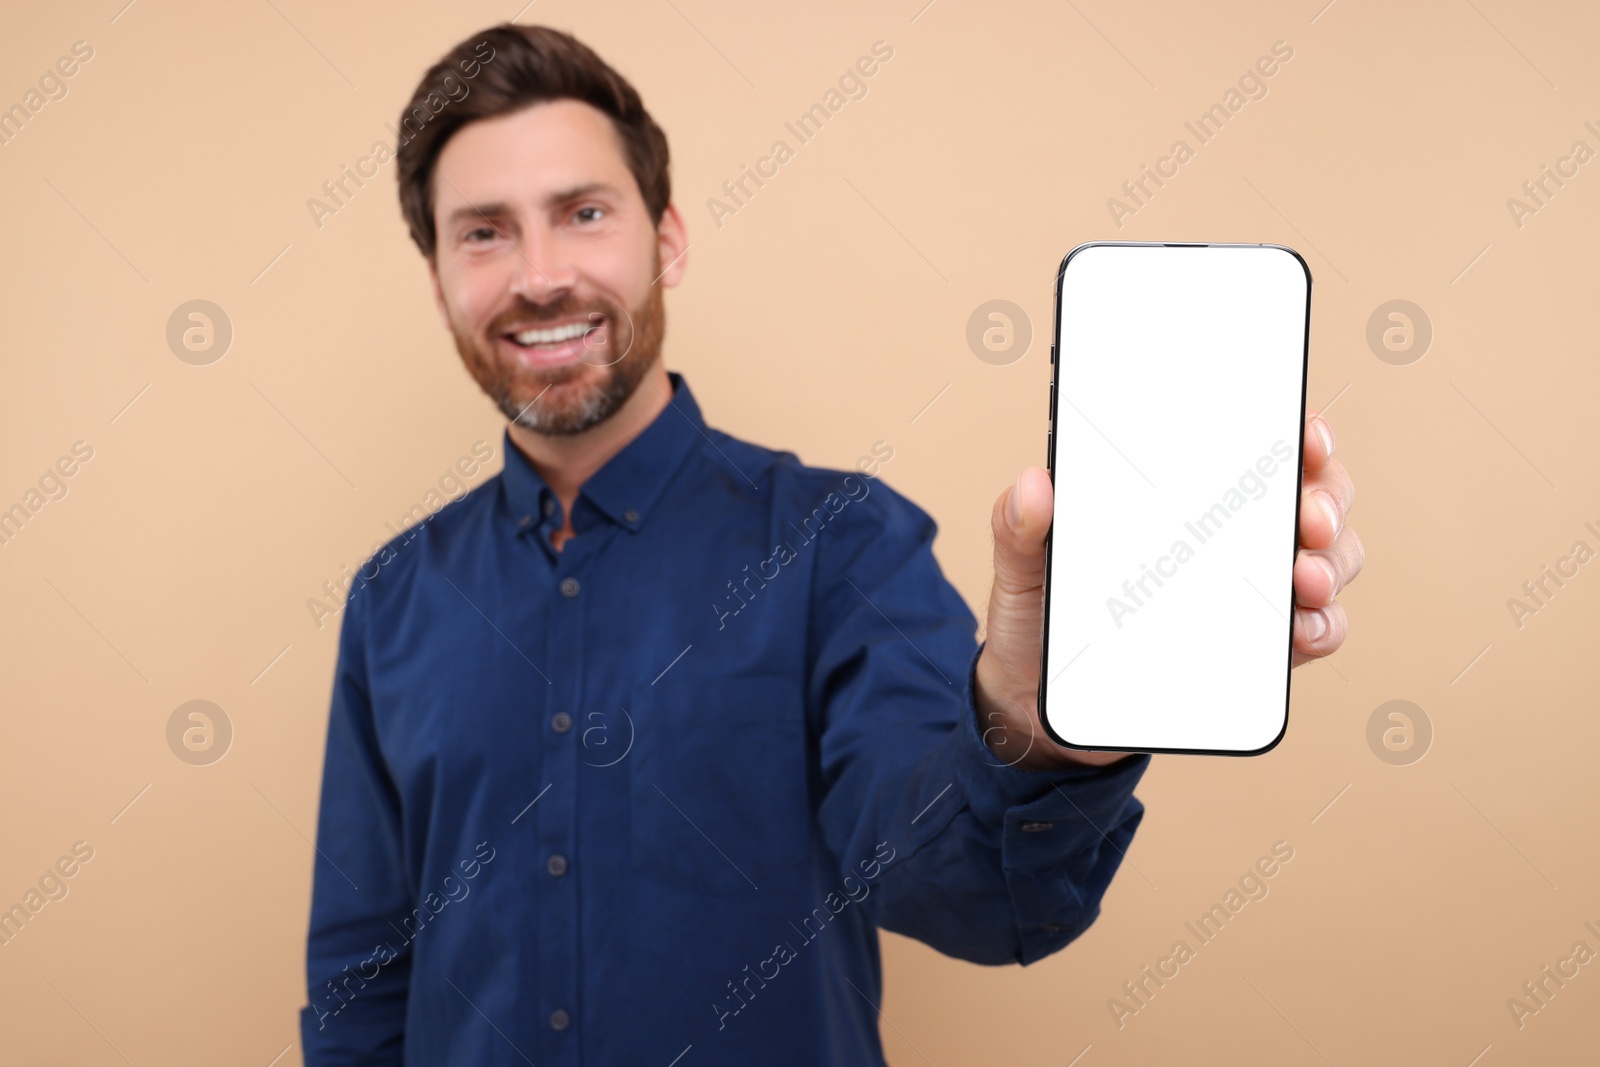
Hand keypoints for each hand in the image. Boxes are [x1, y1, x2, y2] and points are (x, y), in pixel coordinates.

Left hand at [972, 411, 1360, 769]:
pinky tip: (1303, 630)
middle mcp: (1228, 534)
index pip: (1254, 447)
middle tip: (1307, 518)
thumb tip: (1032, 484)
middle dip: (1325, 499)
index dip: (1295, 433)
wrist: (1038, 704)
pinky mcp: (1255, 649)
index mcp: (1180, 496)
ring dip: (1331, 563)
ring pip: (1327, 559)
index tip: (1304, 436)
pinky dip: (1322, 627)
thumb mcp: (1020, 569)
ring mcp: (1250, 590)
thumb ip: (1016, 527)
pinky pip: (1313, 630)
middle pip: (1311, 497)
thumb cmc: (1038, 619)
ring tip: (1303, 577)